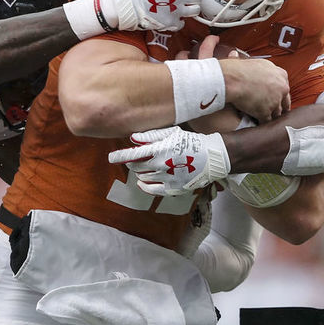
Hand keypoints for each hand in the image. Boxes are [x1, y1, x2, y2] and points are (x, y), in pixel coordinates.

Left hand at [108, 126, 230, 195]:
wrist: (212, 157)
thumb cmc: (192, 142)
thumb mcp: (172, 134)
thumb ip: (151, 136)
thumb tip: (133, 138)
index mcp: (160, 150)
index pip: (133, 155)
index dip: (120, 156)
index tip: (111, 157)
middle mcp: (161, 166)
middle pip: (136, 167)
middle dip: (132, 163)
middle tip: (133, 160)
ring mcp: (167, 179)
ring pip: (143, 178)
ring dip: (139, 173)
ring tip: (144, 167)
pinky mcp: (173, 189)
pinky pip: (152, 190)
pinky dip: (144, 186)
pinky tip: (142, 182)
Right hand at [221, 58, 290, 122]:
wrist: (232, 79)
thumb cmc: (237, 69)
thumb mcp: (249, 61)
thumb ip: (250, 64)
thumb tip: (234, 55)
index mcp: (280, 74)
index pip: (285, 87)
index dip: (280, 94)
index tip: (278, 98)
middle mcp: (281, 87)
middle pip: (285, 101)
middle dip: (280, 107)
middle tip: (276, 112)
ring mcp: (275, 101)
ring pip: (277, 113)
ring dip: (271, 116)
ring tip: (267, 120)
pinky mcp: (266, 112)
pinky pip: (266, 121)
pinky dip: (262, 123)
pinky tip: (258, 123)